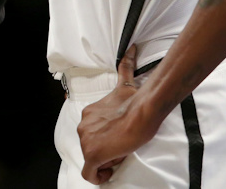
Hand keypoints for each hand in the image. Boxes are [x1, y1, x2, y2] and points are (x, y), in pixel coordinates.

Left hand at [78, 45, 155, 183]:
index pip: (93, 132)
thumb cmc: (136, 101)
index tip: (119, 138)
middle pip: (91, 145)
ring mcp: (87, 140)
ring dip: (107, 158)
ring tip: (122, 151)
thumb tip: (132, 49)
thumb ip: (125, 69)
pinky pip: (91, 174)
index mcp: (90, 113)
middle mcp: (84, 125)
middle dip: (107, 148)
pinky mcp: (93, 155)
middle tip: (123, 145)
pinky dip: (99, 176)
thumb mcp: (126, 82)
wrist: (141, 111)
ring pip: (93, 158)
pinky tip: (108, 174)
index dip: (107, 138)